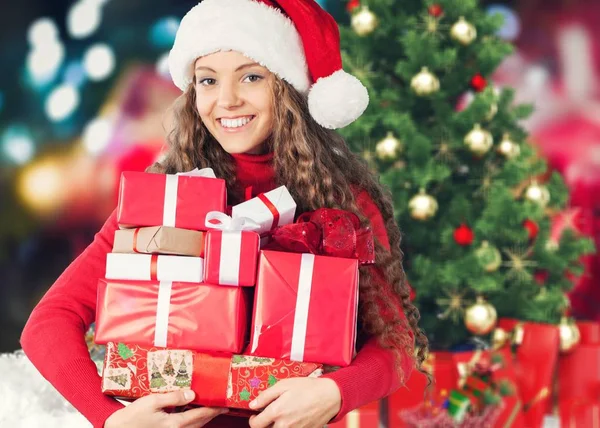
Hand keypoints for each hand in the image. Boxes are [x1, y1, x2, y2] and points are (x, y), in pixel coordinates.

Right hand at [104, 390, 227, 427]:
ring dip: (202, 417)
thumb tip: (192, 394)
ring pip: (193, 426)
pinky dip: (191, 420)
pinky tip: (190, 412)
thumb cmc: (131, 418)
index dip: (215, 409)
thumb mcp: (152, 401)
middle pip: (200, 422)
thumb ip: (173, 397)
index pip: (201, 415)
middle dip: (211, 413)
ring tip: (208, 407)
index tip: (225, 404)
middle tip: (221, 405)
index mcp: (175, 424)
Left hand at [248, 377, 340, 427]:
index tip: (255, 416)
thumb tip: (252, 405)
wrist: (329, 396)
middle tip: (270, 415)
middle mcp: (284, 426)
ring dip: (277, 426)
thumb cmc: (307, 388)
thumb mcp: (284, 385)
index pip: (256, 425)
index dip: (253, 420)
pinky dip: (289, 427)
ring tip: (283, 416)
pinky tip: (293, 418)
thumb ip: (265, 396)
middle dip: (265, 424)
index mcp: (277, 412)